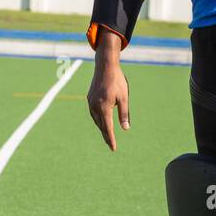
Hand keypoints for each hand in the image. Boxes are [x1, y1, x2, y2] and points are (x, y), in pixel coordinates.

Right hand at [86, 31, 129, 150]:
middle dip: (106, 135)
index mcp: (104, 108)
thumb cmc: (117, 81)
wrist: (105, 67)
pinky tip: (101, 121)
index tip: (113, 148)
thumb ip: (124, 114)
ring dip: (102, 127)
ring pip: (96, 120)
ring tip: (107, 135)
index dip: (110, 139)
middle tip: (110, 145)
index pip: (108, 128)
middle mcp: (95, 107)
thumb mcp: (124, 98)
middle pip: (101, 125)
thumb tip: (125, 128)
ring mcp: (90, 102)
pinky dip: (98, 119)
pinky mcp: (89, 98)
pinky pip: (93, 113)